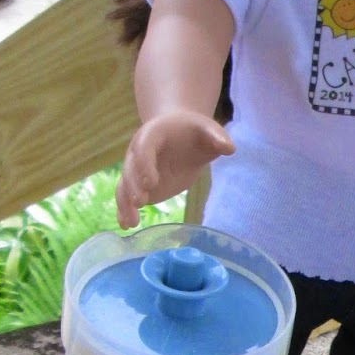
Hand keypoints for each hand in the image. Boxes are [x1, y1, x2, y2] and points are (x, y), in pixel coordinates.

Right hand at [115, 109, 234, 227]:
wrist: (181, 135)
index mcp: (152, 133)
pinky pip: (127, 197)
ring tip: (131, 222)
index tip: (150, 183)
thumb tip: (229, 148)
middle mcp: (137, 151)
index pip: (144, 147)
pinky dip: (125, 210)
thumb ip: (217, 137)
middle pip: (131, 168)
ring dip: (126, 203)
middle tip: (141, 202)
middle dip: (134, 185)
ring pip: (125, 185)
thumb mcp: (208, 129)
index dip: (145, 164)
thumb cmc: (194, 131)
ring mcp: (136, 170)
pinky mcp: (139, 185)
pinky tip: (126, 225)